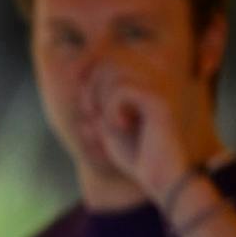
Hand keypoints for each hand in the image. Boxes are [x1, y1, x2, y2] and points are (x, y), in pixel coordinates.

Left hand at [81, 56, 192, 200]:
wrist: (161, 177)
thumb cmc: (135, 154)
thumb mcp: (105, 124)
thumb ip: (94, 100)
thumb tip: (74, 74)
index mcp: (141, 83)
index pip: (108, 59)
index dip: (88, 71)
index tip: (83, 97)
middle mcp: (152, 79)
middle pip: (107, 62)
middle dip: (90, 88)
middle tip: (93, 114)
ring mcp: (157, 88)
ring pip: (112, 73)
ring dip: (100, 100)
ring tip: (109, 122)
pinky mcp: (158, 101)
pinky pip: (122, 90)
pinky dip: (112, 110)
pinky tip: (123, 126)